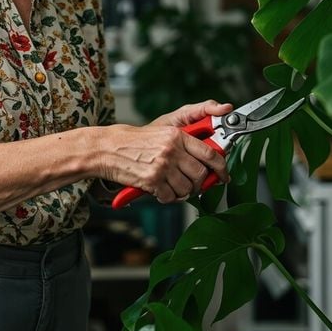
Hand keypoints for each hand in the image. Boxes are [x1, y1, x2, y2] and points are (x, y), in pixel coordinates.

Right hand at [96, 100, 230, 203]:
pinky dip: (167, 197)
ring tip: (173, 187)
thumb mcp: (162, 133)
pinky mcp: (151, 181)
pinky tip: (160, 190)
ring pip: (187, 188)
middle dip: (199, 184)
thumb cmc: (133, 141)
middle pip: (200, 174)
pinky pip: (170, 196)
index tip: (224, 176)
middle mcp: (172, 150)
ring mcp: (162, 166)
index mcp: (177, 135)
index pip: (210, 153)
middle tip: (193, 185)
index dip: (221, 168)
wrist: (107, 148)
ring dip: (182, 192)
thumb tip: (205, 160)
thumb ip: (185, 144)